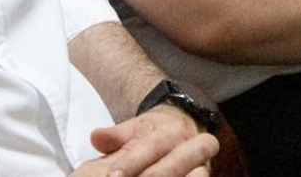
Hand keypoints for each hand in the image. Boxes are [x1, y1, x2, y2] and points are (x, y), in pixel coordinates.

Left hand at [77, 108, 218, 176]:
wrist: (184, 129)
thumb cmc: (154, 134)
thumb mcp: (135, 130)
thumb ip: (116, 135)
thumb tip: (95, 137)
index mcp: (172, 132)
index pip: (151, 147)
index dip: (132, 162)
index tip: (113, 175)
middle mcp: (191, 146)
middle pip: (174, 163)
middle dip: (154, 175)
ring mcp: (202, 164)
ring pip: (195, 174)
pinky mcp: (204, 175)